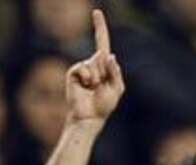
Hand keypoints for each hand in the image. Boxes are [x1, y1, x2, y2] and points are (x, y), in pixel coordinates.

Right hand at [65, 10, 124, 127]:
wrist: (90, 116)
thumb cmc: (105, 105)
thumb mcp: (116, 88)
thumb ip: (114, 72)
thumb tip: (109, 54)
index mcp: (104, 66)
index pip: (102, 43)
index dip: (100, 27)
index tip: (96, 11)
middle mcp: (93, 64)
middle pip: (101, 56)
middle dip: (105, 72)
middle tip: (100, 86)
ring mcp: (83, 67)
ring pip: (94, 63)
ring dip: (97, 78)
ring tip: (93, 88)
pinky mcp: (74, 72)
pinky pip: (83, 68)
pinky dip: (88, 78)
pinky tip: (86, 87)